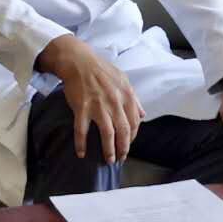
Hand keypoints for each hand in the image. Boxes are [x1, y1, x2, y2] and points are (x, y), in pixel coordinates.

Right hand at [36, 35, 143, 164]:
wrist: (79, 61)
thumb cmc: (101, 70)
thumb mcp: (123, 80)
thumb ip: (134, 99)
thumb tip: (143, 115)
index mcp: (126, 96)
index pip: (134, 122)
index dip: (132, 137)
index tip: (128, 144)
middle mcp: (115, 102)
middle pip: (123, 131)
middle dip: (123, 148)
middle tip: (121, 158)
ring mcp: (98, 106)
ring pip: (107, 134)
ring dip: (109, 150)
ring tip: (109, 160)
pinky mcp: (82, 108)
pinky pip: (82, 130)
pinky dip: (81, 144)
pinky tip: (81, 153)